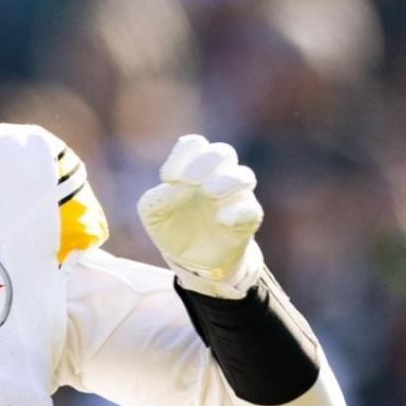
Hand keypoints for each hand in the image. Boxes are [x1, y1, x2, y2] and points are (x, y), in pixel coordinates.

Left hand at [138, 134, 264, 298]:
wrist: (192, 260)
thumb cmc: (173, 227)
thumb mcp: (153, 214)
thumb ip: (159, 198)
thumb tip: (178, 187)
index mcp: (193, 168)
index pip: (194, 145)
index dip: (182, 155)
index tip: (168, 178)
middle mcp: (218, 176)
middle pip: (223, 152)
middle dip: (206, 162)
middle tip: (191, 180)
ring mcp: (236, 197)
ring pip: (244, 175)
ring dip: (227, 181)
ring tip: (210, 193)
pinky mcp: (247, 220)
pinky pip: (251, 210)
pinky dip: (238, 212)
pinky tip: (221, 220)